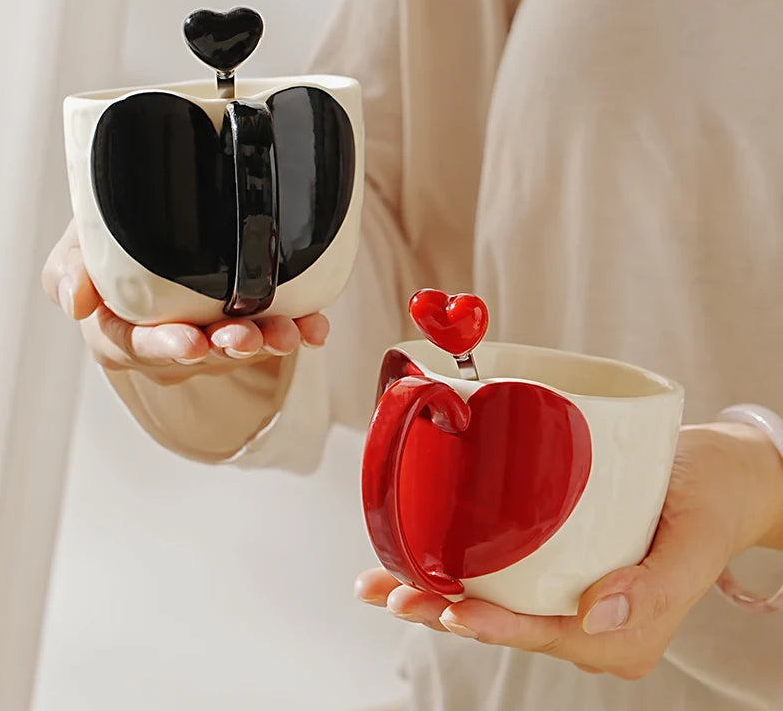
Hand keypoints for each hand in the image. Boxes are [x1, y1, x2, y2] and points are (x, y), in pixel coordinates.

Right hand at [42, 221, 328, 384]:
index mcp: (122, 329)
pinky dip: (300, 330)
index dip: (164, 347)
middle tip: (247, 336)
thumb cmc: (113, 241)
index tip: (190, 342)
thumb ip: (70, 268)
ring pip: (242, 346)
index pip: (137, 346)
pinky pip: (276, 331)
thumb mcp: (81, 245)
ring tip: (288, 333)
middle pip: (199, 353)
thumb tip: (76, 302)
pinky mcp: (248, 323)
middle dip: (227, 347)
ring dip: (268, 341)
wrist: (153, 229)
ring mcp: (212, 337)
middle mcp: (170, 342)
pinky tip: (316, 327)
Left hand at [355, 423, 782, 678]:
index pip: (544, 632)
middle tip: (389, 592)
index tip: (448, 610)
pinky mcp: (564, 565)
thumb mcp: (695, 538)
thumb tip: (596, 613)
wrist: (722, 474)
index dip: (493, 624)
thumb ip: (654, 588)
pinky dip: (462, 569)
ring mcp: (575, 594)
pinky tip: (421, 560)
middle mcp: (592, 621)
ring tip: (383, 583)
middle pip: (508, 620)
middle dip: (444, 610)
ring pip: (500, 601)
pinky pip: (508, 576)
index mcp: (624, 631)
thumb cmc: (714, 500)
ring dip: (440, 592)